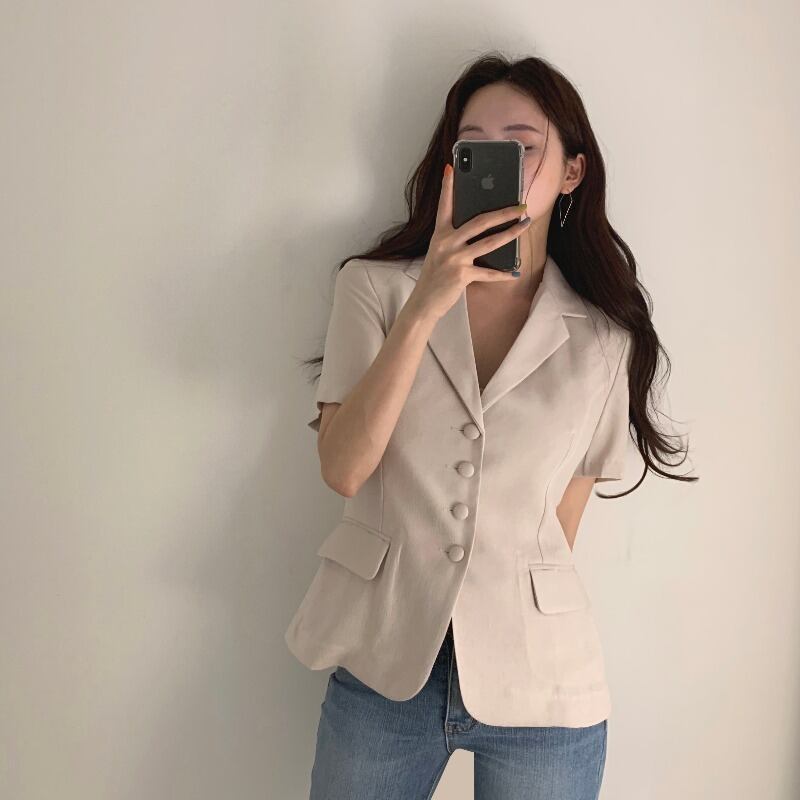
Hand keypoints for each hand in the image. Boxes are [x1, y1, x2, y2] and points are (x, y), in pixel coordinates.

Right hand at [407, 163, 530, 321]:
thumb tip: (482, 227)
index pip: (444, 205)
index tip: (451, 168)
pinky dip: (502, 273)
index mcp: (440, 234)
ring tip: (525, 224)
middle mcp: (446, 243)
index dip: (447, 187)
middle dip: (503, 212)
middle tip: (521, 205)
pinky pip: (488, 273)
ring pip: (489, 242)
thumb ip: (455, 238)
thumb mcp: (440, 252)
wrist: (423, 301)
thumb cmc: (435, 275)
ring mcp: (454, 259)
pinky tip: (514, 271)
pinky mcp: (461, 275)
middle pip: (479, 221)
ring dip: (511, 233)